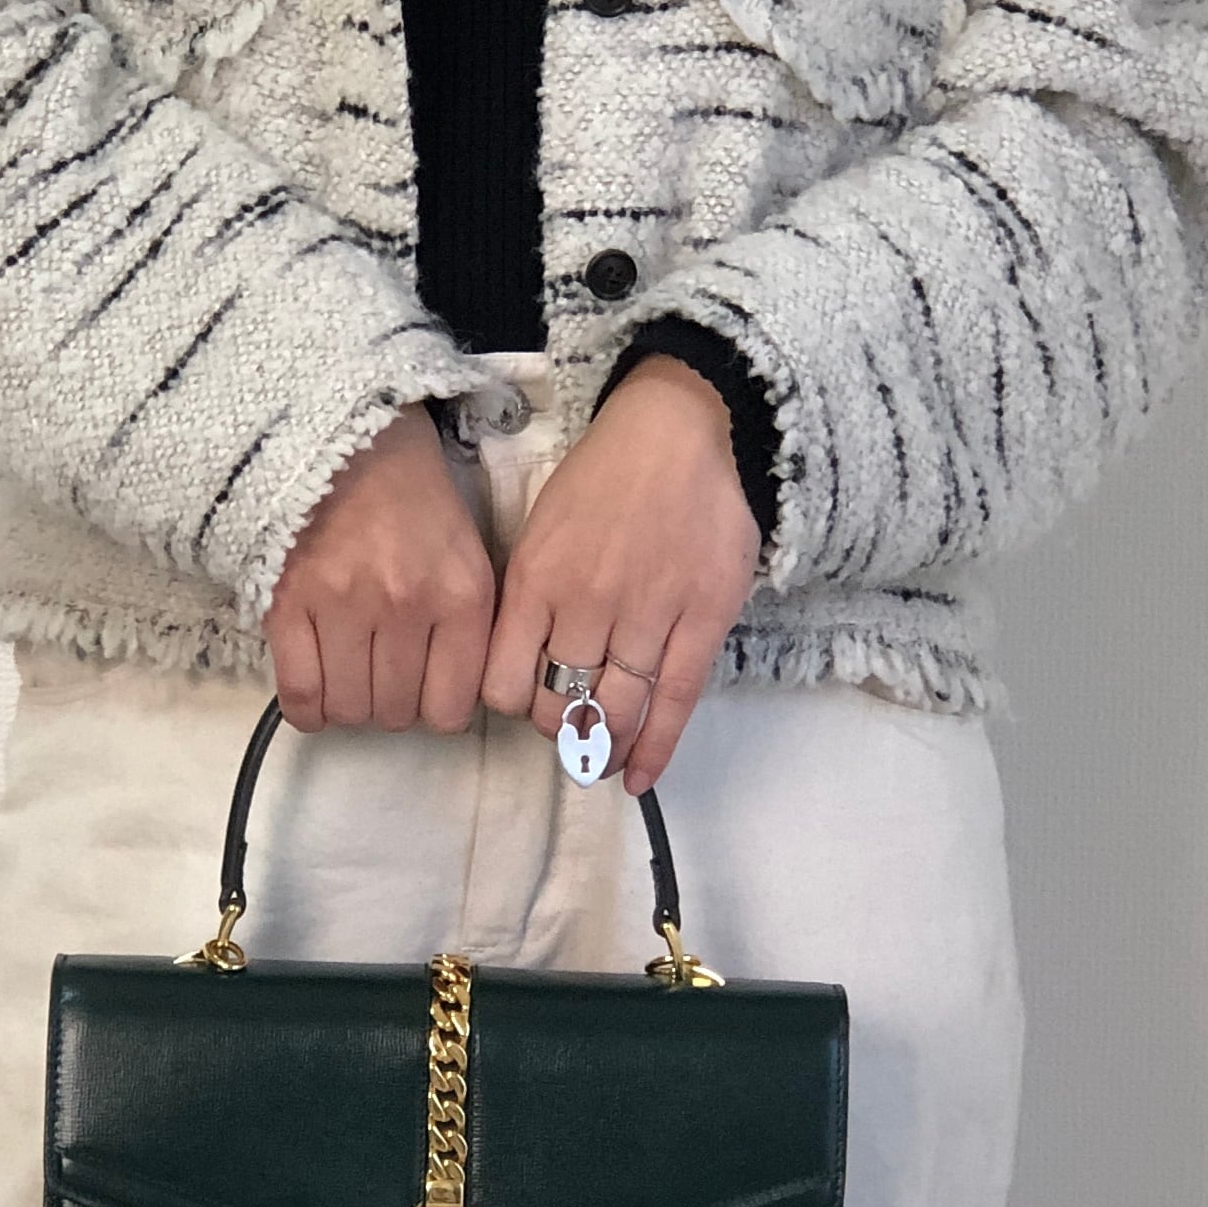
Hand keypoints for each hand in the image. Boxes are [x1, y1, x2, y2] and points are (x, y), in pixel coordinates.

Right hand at [265, 405, 498, 731]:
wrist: (346, 435)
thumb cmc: (410, 494)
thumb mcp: (466, 552)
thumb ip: (467, 625)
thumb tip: (448, 696)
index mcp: (460, 595)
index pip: (451, 709)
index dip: (436, 710)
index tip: (425, 693)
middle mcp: (406, 607)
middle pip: (395, 713)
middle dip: (390, 706)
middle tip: (382, 676)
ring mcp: (343, 607)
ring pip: (349, 709)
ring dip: (349, 706)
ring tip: (348, 676)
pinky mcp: (288, 604)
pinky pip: (300, 693)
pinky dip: (307, 709)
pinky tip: (315, 695)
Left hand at [480, 355, 762, 792]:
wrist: (685, 428)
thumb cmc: (607, 474)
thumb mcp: (543, 526)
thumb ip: (530, 594)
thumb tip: (522, 661)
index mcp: (536, 580)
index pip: (504, 682)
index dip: (512, 707)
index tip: (526, 703)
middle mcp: (587, 604)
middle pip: (560, 704)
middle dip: (560, 731)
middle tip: (569, 732)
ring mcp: (648, 614)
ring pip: (615, 711)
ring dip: (603, 746)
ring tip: (600, 757)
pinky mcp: (703, 619)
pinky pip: (674, 702)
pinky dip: (656, 749)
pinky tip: (638, 778)